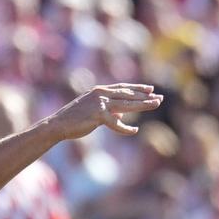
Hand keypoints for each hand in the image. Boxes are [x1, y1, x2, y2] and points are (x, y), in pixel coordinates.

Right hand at [41, 84, 162, 140]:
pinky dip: (125, 128)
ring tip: (156, 105)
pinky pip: (116, 123)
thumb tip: (121, 115)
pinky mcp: (98, 115)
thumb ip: (108, 111)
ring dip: (143, 105)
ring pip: (127, 104)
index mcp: (100, 90)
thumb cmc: (75, 119)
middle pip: (128, 94)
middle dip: (145, 96)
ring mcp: (99, 103)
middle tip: (160, 98)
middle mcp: (101, 93)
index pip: (123, 88)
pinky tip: (134, 130)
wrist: (59, 124)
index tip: (151, 89)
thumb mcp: (94, 111)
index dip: (138, 88)